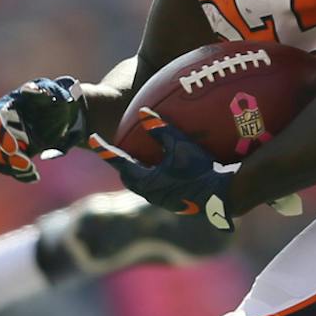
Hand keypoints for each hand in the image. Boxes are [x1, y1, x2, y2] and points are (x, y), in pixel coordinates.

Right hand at [0, 77, 86, 182]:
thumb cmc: (53, 98)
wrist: (59, 112)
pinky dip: (18, 174)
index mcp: (6, 106)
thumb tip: (29, 90)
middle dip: (5, 155)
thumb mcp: (52, 92)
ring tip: (31, 170)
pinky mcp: (11, 153)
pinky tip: (34, 176)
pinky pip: (5, 167)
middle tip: (26, 163)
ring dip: (9, 167)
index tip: (15, 148)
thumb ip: (43, 91)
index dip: (2, 135)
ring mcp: (2, 140)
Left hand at [85, 109, 236, 231]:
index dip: (105, 149)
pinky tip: (166, 170)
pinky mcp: (177, 203)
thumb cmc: (201, 169)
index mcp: (146, 180)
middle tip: (116, 152)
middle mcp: (151, 194)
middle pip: (129, 177)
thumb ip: (160, 129)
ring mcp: (164, 201)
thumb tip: (142, 112)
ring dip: (139, 172)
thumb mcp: (180, 145)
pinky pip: (158, 189)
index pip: (119, 162)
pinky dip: (154, 178)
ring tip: (140, 160)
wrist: (223, 195)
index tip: (92, 139)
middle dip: (121, 164)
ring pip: (143, 185)